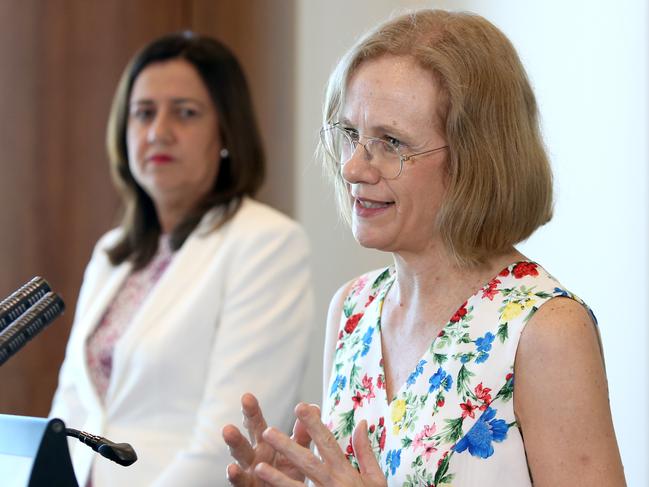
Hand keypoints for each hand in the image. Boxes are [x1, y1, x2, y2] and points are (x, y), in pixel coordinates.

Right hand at [223, 393, 311, 485]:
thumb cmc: (289, 472)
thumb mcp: (297, 452)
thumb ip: (303, 433)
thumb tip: (313, 408)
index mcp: (265, 443)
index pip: (256, 424)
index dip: (252, 412)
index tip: (247, 396)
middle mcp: (253, 456)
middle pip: (243, 442)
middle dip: (236, 434)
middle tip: (228, 425)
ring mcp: (249, 473)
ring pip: (239, 460)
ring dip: (233, 451)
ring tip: (228, 439)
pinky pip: (241, 483)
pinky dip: (236, 476)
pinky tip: (232, 469)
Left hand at [254, 403, 386, 486]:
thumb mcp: (376, 479)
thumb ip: (365, 451)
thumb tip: (361, 423)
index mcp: (346, 472)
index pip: (327, 443)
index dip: (314, 424)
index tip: (301, 406)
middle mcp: (334, 485)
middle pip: (308, 463)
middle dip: (287, 447)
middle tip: (267, 431)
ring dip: (277, 479)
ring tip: (258, 467)